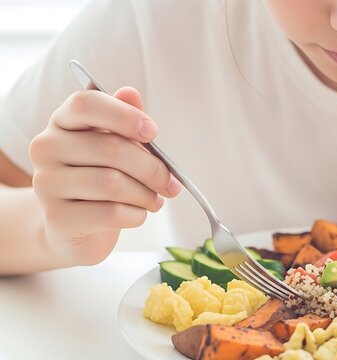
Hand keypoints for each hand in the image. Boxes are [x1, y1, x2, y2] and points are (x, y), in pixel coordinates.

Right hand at [29, 87, 180, 265]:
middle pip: (109, 148)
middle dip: (152, 168)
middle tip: (172, 184)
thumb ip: (125, 120)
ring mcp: (46, 183)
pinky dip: (136, 215)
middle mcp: (46, 148)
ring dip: (146, 194)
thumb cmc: (101, 178)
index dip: (124, 115)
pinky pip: (110, 213)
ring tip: (156, 200)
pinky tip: (138, 214)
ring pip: (112, 183)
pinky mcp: (57, 218)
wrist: (75, 227)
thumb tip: (131, 93)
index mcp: (62, 122)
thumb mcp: (116, 146)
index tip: (153, 132)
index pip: (86, 103)